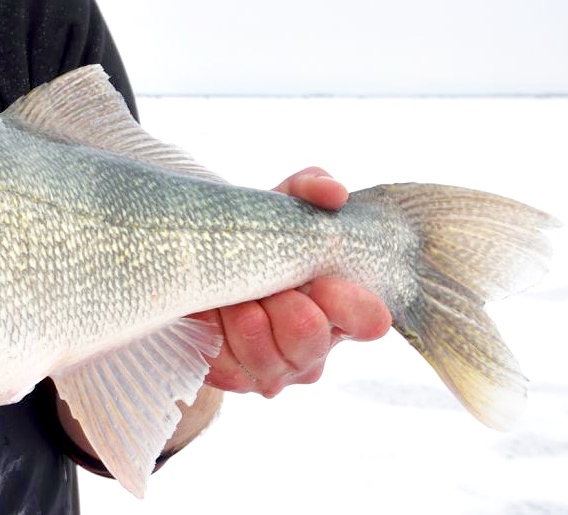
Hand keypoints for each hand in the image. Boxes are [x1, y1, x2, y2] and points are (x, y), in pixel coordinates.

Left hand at [195, 167, 392, 395]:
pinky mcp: (237, 379)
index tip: (321, 282)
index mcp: (342, 306)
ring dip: (246, 316)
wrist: (196, 263)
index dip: (349, 305)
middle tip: (266, 282)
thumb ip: (311, 188)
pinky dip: (218, 336)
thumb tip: (334, 192)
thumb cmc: (252, 238)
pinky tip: (216, 315)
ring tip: (235, 295)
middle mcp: (317, 345)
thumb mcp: (280, 206)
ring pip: (269, 357)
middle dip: (283, 303)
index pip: (371, 321)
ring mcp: (279, 369)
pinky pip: (231, 368)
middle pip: (310, 338)